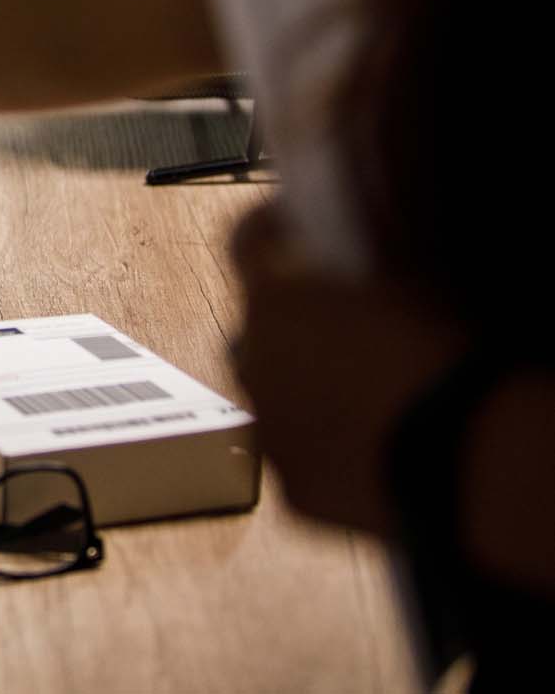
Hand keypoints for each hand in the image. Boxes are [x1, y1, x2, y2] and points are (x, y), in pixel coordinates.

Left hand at [231, 204, 465, 533]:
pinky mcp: (290, 485)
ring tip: (370, 397)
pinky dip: (327, 449)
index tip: (289, 227)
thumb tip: (346, 267)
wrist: (467, 456)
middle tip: (346, 331)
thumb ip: (354, 270)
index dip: (268, 229)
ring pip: (274, 395)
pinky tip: (376, 450)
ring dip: (306, 389)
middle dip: (292, 324)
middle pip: (258, 328)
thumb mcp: (407, 284)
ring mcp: (268, 426)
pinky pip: (300, 456)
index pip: (244, 241)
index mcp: (275, 296)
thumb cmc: (444, 355)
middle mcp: (253, 358)